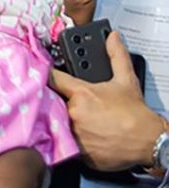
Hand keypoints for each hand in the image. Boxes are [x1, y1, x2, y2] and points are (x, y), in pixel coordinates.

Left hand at [50, 31, 162, 169]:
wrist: (148, 142)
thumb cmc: (135, 113)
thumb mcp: (126, 80)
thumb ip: (116, 56)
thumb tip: (113, 37)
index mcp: (82, 93)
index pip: (52, 78)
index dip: (45, 74)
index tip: (39, 72)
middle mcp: (74, 112)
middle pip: (50, 101)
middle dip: (50, 98)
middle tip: (54, 97)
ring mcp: (73, 133)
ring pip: (54, 122)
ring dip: (56, 118)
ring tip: (64, 116)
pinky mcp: (76, 150)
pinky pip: (63, 141)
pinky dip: (65, 137)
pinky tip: (72, 132)